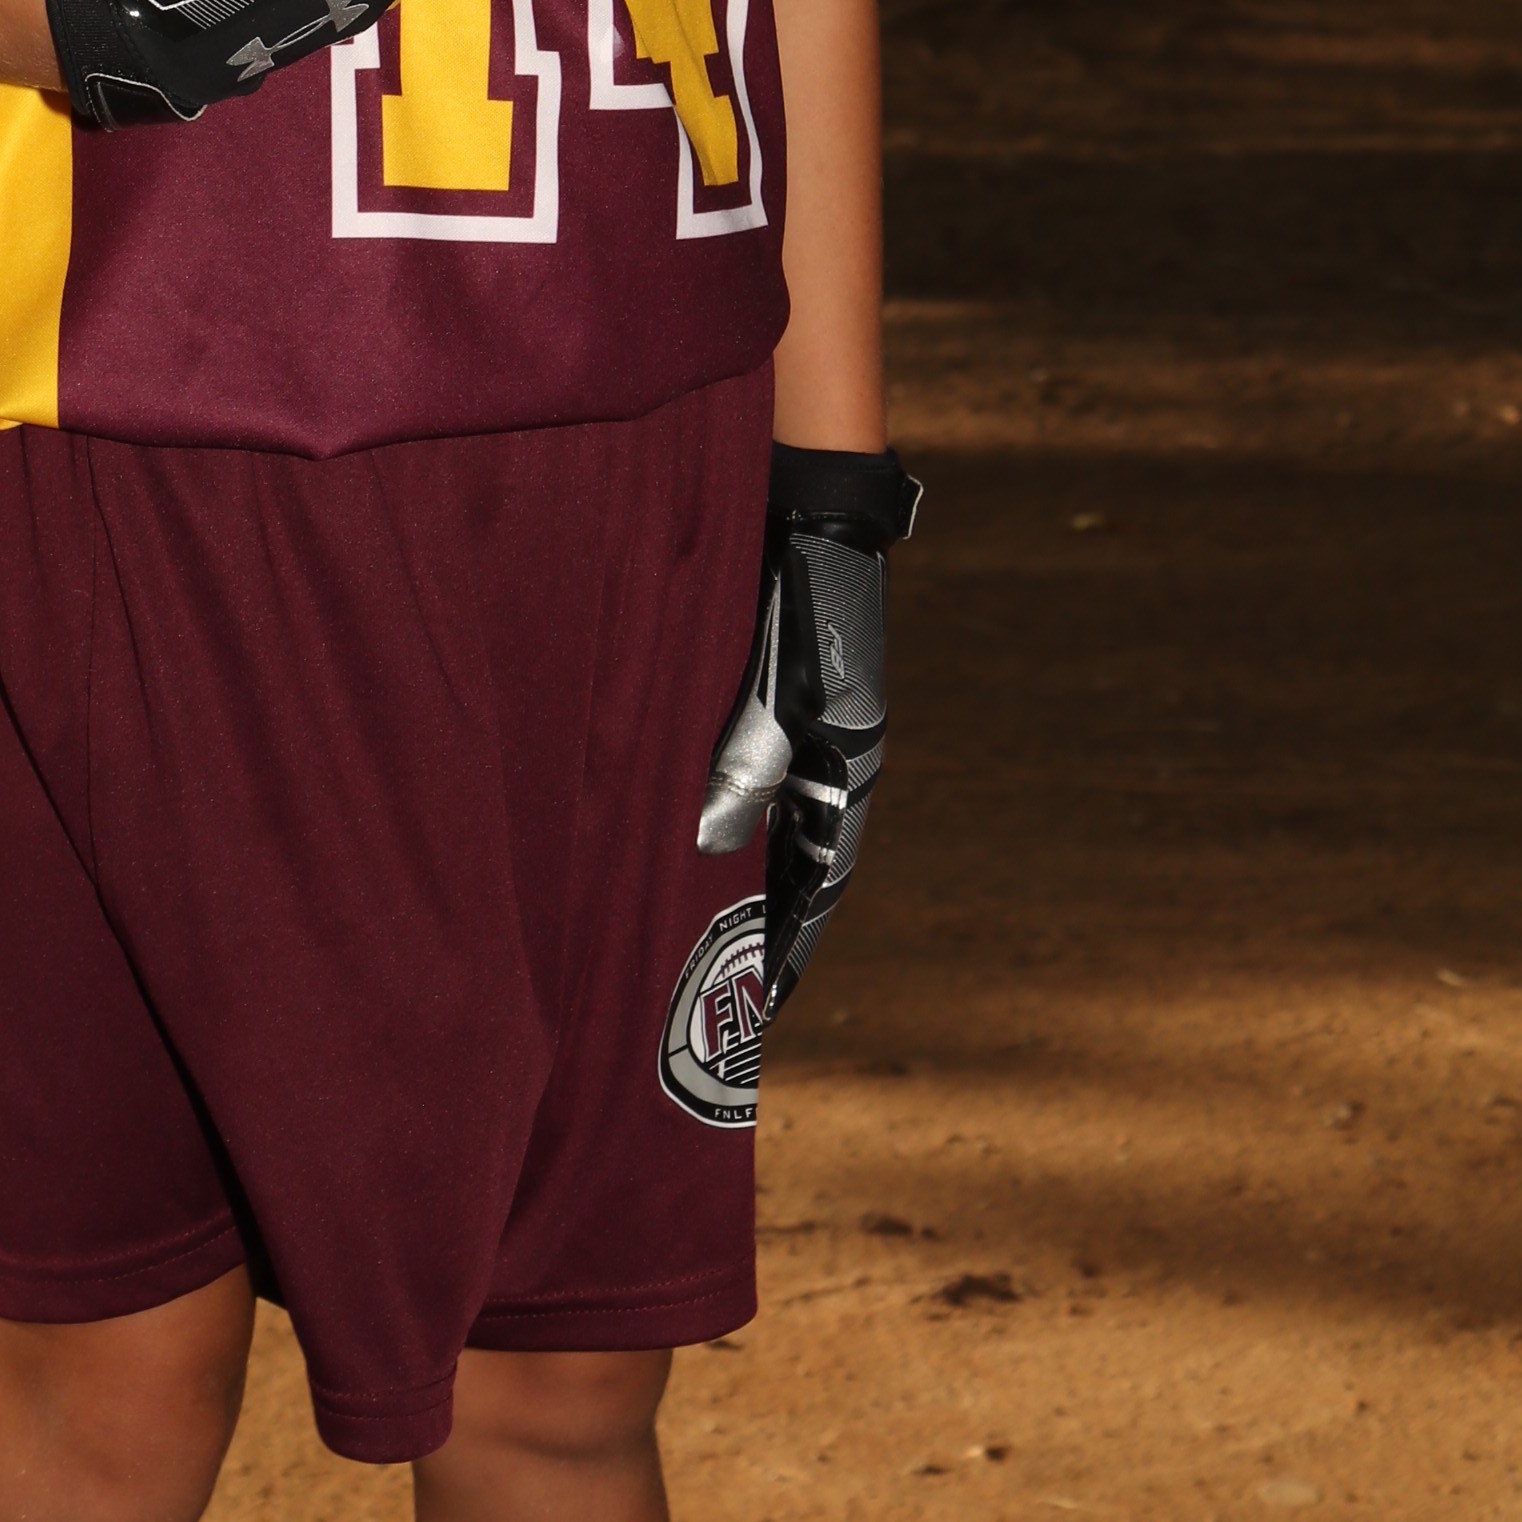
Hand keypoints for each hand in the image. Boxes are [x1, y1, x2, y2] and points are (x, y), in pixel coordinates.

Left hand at [697, 445, 919, 1028]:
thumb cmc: (798, 599)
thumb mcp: (775, 688)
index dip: (791, 944)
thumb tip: (708, 846)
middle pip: (795, 862)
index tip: (762, 1009)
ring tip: (681, 928)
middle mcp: (829, 761)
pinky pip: (742, 781)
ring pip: (766, 824)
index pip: (823, 883)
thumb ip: (744, 761)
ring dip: (732, 871)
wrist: (805, 512)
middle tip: (711, 988)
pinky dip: (715, 816)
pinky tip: (672, 836)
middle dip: (758, 921)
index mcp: (848, 768)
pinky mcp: (766, 703)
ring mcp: (800, 733)